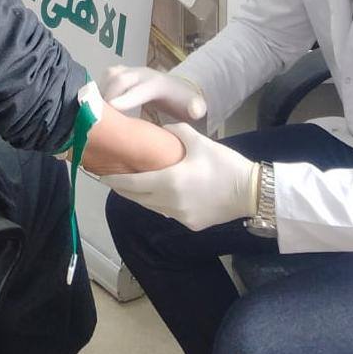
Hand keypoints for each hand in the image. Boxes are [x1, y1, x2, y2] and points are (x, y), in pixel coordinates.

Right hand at [99, 65, 206, 121]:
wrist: (178, 87)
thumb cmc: (183, 102)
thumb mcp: (195, 107)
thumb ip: (196, 108)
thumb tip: (195, 110)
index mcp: (158, 83)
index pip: (140, 89)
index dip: (126, 99)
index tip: (112, 109)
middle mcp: (141, 73)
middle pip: (120, 79)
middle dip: (108, 96)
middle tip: (99, 118)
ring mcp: (130, 71)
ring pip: (110, 75)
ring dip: (101, 92)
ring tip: (96, 113)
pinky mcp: (121, 73)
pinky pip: (105, 77)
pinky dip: (98, 89)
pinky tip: (97, 107)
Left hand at [101, 123, 258, 231]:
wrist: (252, 192)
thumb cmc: (224, 164)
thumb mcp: (199, 141)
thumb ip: (177, 132)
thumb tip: (164, 129)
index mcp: (169, 182)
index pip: (132, 183)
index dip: (114, 180)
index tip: (100, 175)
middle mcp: (170, 203)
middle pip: (137, 198)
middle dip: (123, 188)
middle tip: (112, 177)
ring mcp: (180, 217)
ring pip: (151, 207)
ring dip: (140, 196)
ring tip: (133, 184)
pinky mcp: (191, 224)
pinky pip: (167, 213)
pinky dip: (158, 203)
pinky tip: (159, 193)